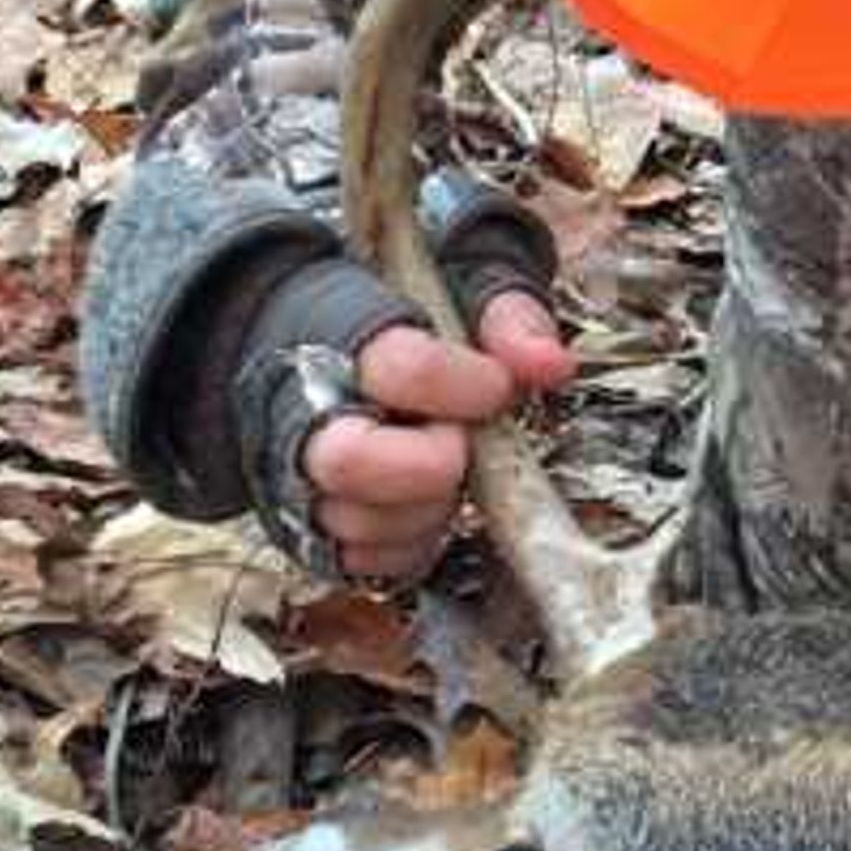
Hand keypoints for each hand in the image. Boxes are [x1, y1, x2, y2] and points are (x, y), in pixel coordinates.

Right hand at [301, 290, 571, 584]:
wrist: (321, 349)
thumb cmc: (402, 320)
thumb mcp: (458, 287)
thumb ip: (505, 315)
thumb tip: (548, 364)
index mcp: (336, 333)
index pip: (398, 368)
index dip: (460, 384)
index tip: (496, 386)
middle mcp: (303, 412)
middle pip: (347, 461)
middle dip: (428, 466)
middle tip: (462, 447)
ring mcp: (302, 479)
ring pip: (358, 523)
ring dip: (427, 507)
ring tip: (448, 468)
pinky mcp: (315, 533)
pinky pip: (367, 562)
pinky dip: (413, 542)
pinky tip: (429, 501)